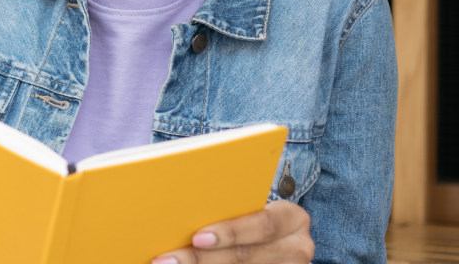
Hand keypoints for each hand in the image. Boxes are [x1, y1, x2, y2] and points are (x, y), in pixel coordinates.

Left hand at [152, 200, 313, 263]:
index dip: (230, 232)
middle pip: (245, 257)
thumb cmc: (250, 216)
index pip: (262, 225)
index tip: (197, 237)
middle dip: (200, 259)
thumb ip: (224, 205)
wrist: (278, 241)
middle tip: (165, 260)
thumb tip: (173, 206)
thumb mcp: (247, 207)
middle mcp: (299, 248)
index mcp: (292, 218)